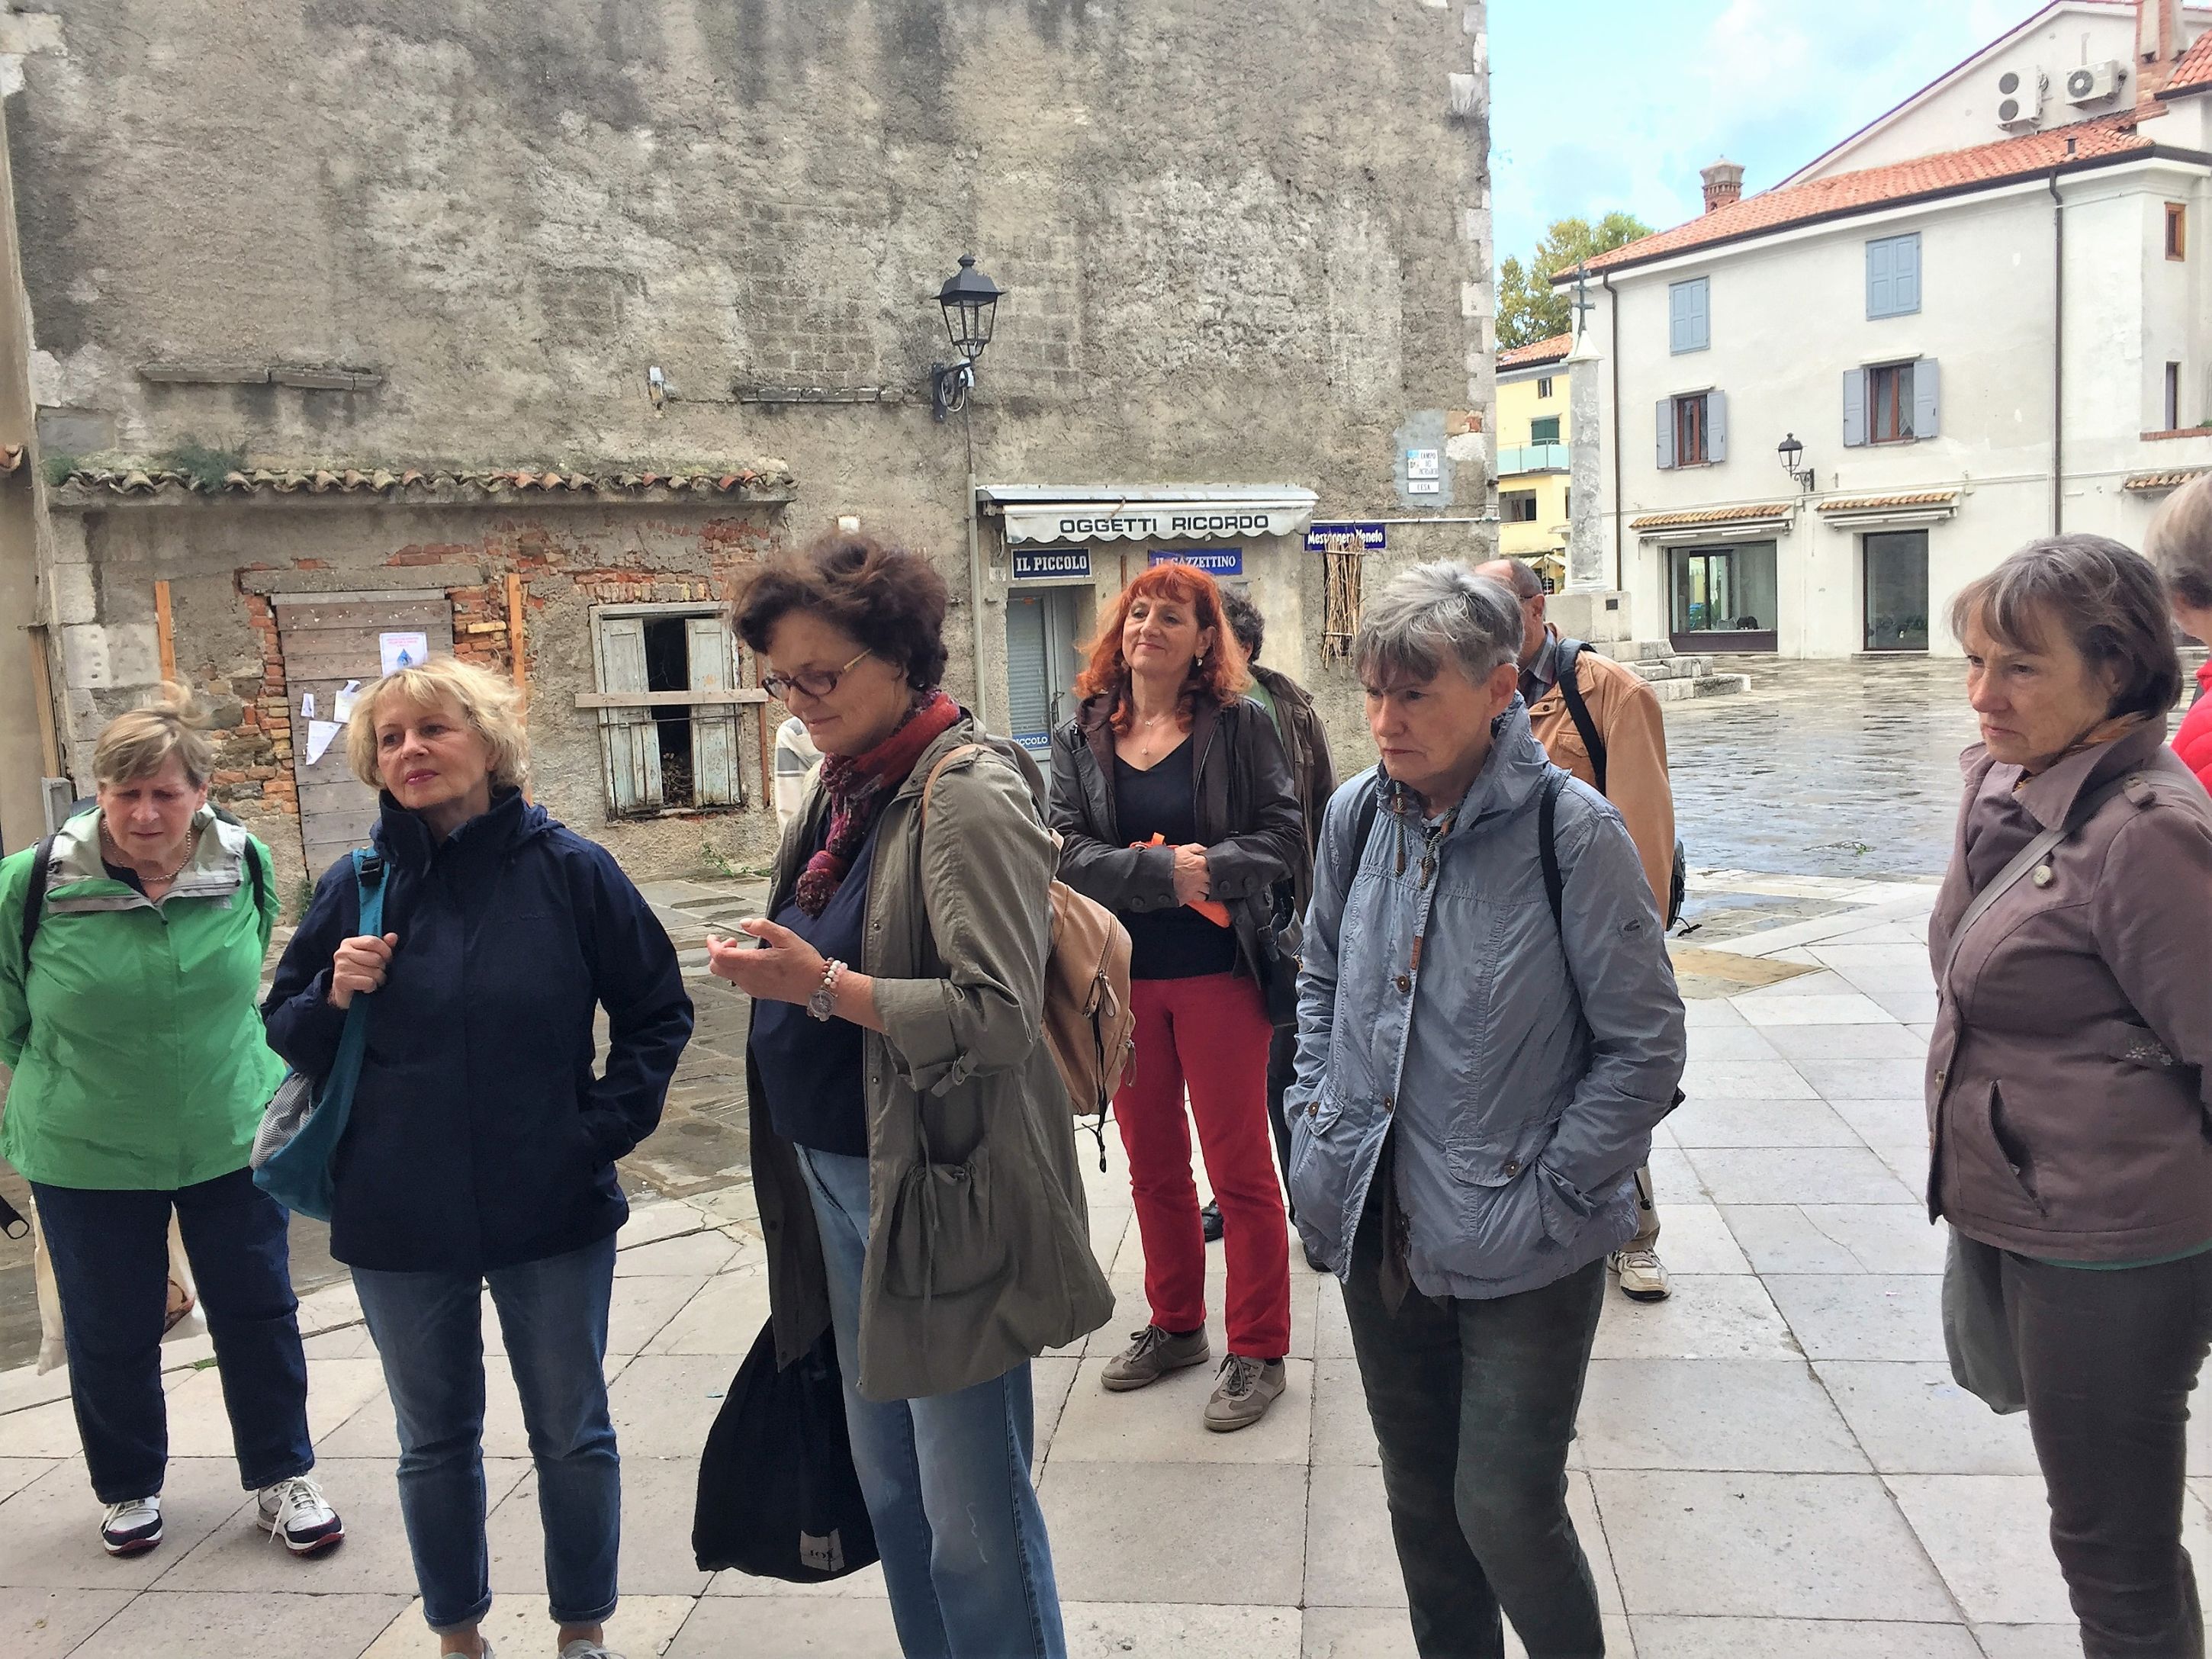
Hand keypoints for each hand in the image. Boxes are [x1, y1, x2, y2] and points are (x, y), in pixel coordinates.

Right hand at [329, 933, 397, 1008]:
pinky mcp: (341, 980)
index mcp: (349, 943)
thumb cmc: (360, 973)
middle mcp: (342, 952)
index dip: (386, 951)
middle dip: (382, 968)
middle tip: (378, 973)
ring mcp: (341, 966)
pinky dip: (371, 987)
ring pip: (374, 971)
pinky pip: (368, 982)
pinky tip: (366, 988)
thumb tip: (393, 936)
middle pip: (376, 958)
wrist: (344, 994)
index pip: (374, 941)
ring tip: (372, 981)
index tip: (387, 959)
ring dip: (378, 979)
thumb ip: (383, 946)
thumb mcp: (371, 956)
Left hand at [707, 919, 827, 1004]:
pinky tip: (754, 961)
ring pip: (727, 975)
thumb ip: (762, 927)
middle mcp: (748, 978)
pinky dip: (737, 969)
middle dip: (718, 953)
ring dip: (728, 961)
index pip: (719, 956)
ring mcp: (752, 988)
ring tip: (746, 949)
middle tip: (734, 941)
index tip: (714, 936)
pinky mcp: (758, 993)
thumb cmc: (804, 961)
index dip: (712, 945)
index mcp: (752, 963)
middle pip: (717, 968)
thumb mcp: (785, 936)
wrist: (817, 986)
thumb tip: (745, 923)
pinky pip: (738, 980)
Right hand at [1171, 843, 1210, 905]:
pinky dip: (1200, 896)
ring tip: (1201, 885)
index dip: (1213, 868)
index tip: (1210, 868)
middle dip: (1210, 879)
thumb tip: (1205, 849)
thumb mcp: (1183, 849)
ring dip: (1206, 888)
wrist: (1157, 874)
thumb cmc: (1168, 862)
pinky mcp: (1190, 896)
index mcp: (1201, 863)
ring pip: (1209, 891)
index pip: (1215, 867)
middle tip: (1204, 877)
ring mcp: (1196, 888)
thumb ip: (1197, 848)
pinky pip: (1201, 898)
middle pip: (1213, 881)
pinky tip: (1196, 892)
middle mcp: (1201, 876)